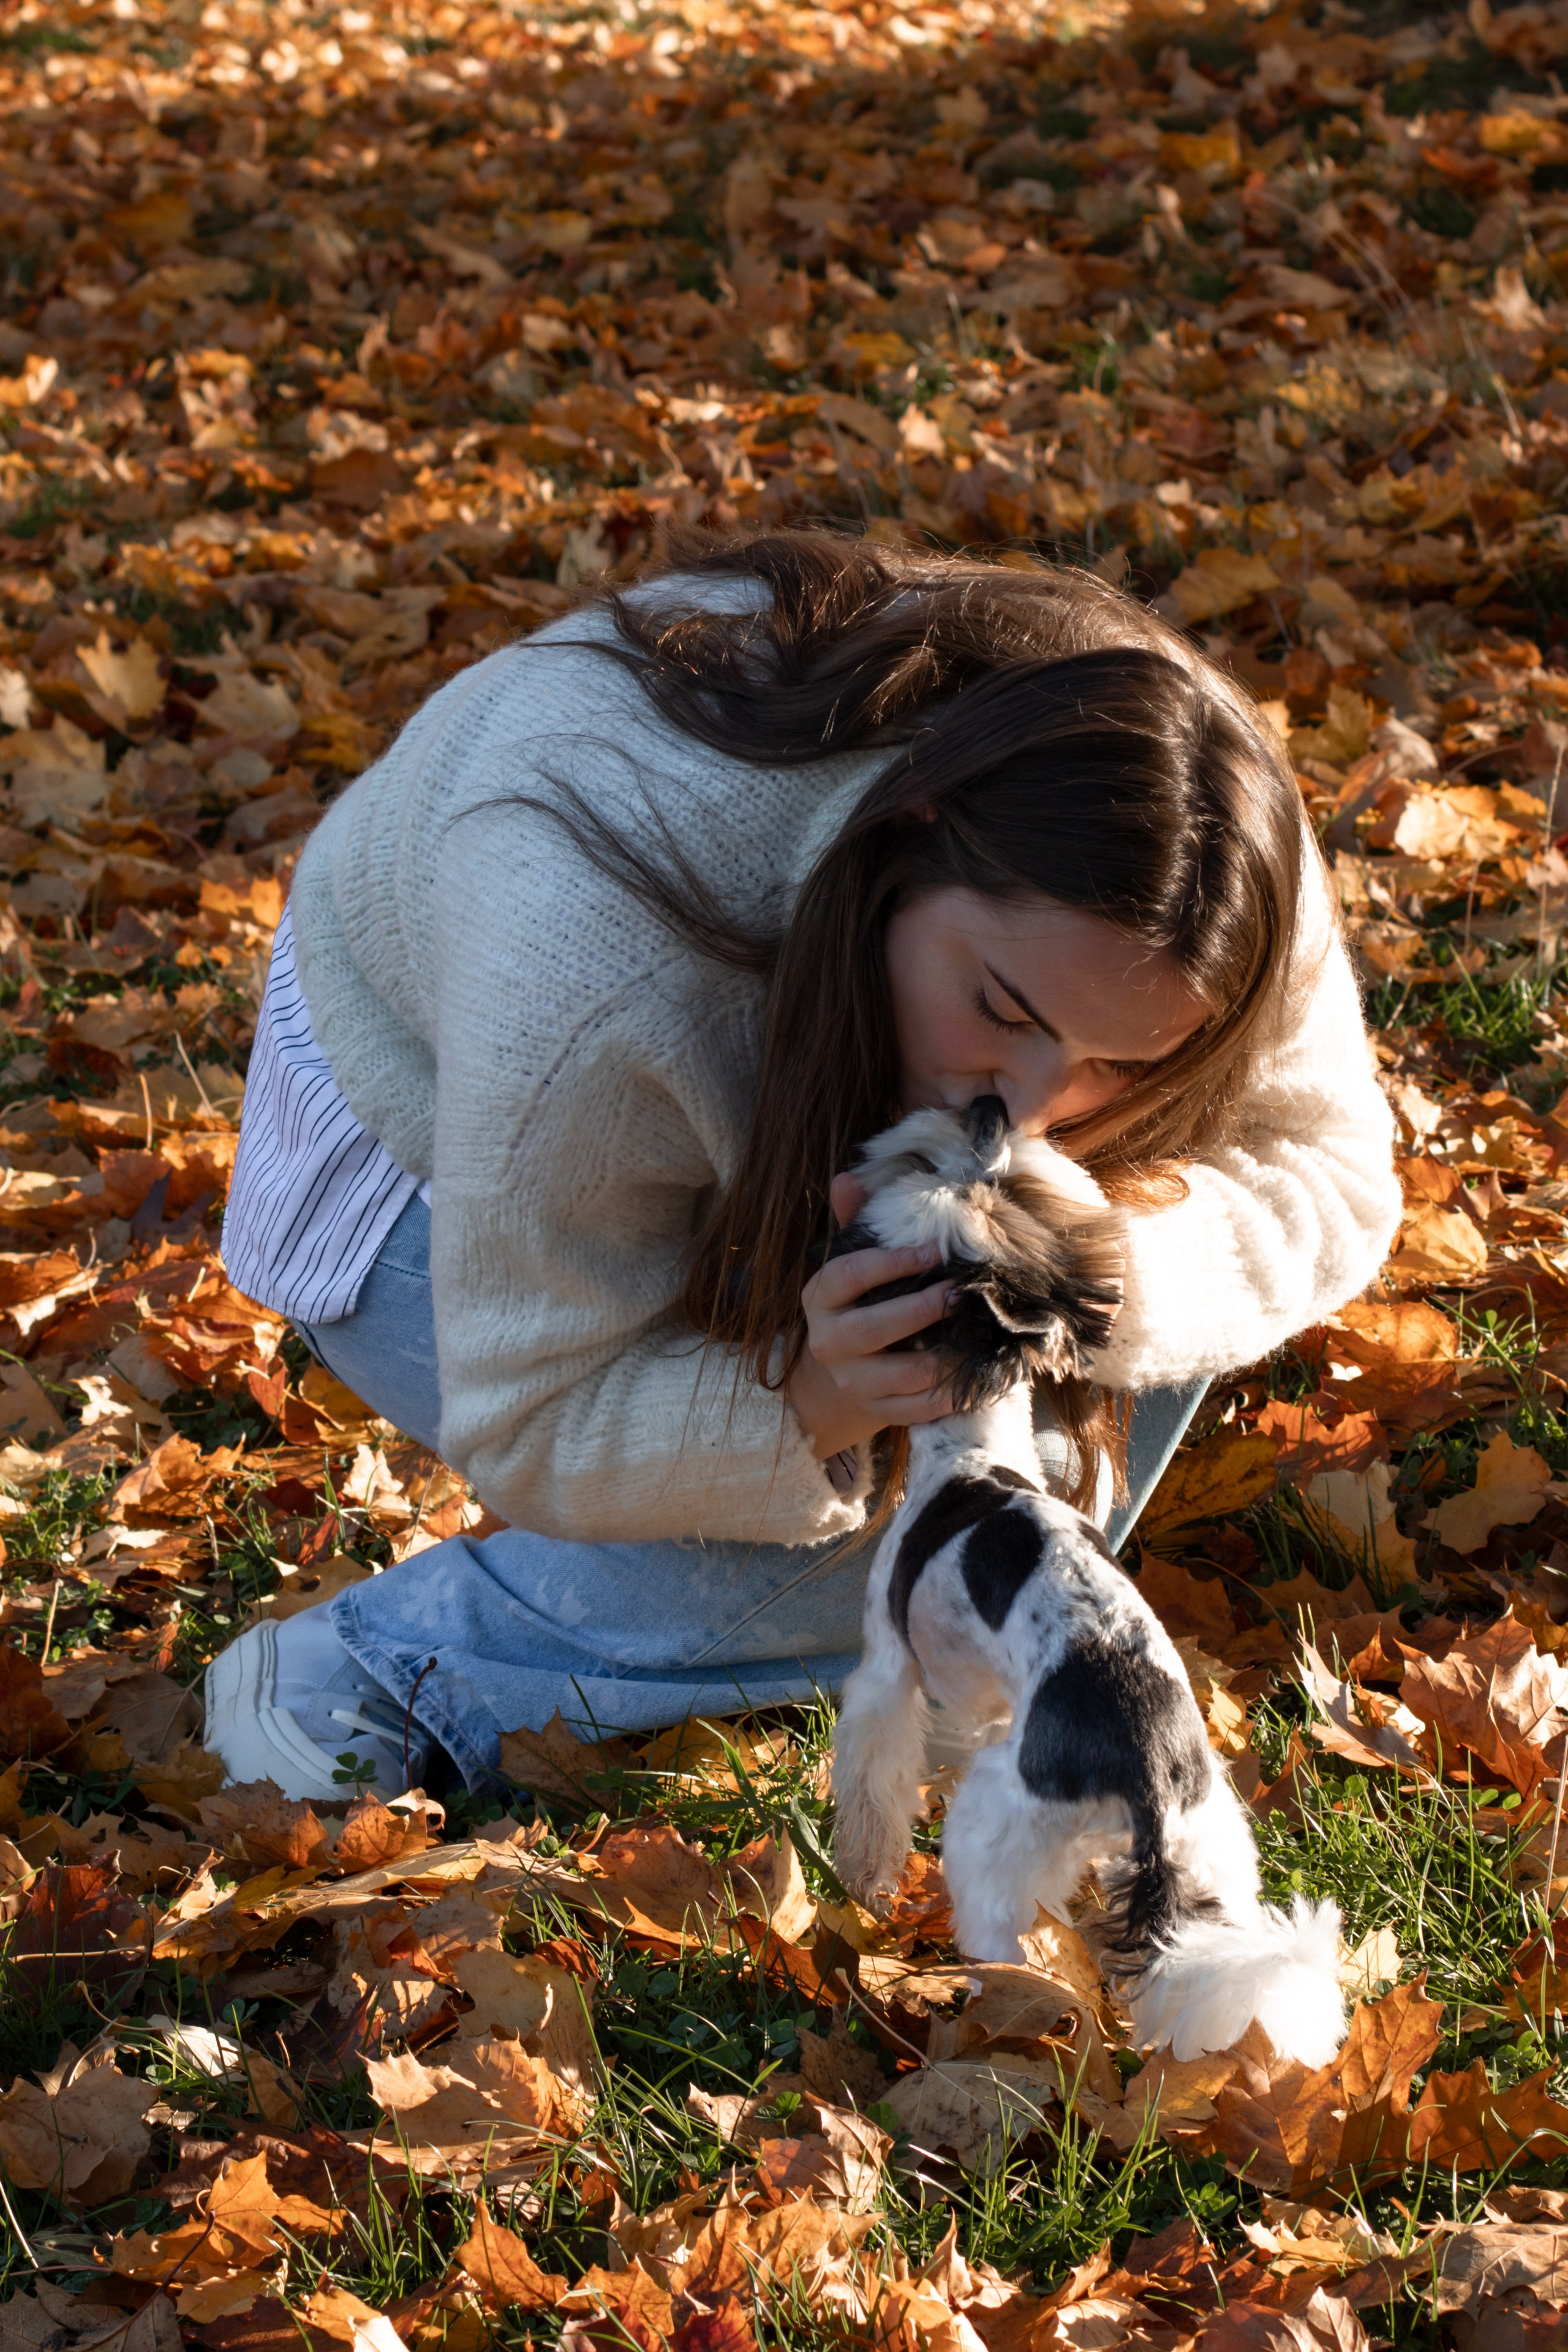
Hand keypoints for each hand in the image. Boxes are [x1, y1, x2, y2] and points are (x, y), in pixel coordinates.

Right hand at [786, 1172, 957, 1463]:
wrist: (841, 1373)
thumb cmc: (859, 1303)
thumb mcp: (850, 1263)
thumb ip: (854, 1223)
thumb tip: (848, 1178)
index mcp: (820, 1298)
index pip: (847, 1276)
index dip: (889, 1263)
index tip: (932, 1251)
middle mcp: (828, 1342)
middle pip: (872, 1328)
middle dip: (921, 1310)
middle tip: (960, 1293)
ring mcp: (852, 1381)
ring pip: (901, 1375)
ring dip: (945, 1357)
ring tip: (979, 1335)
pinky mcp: (878, 1411)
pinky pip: (919, 1409)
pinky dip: (953, 1395)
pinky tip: (981, 1376)